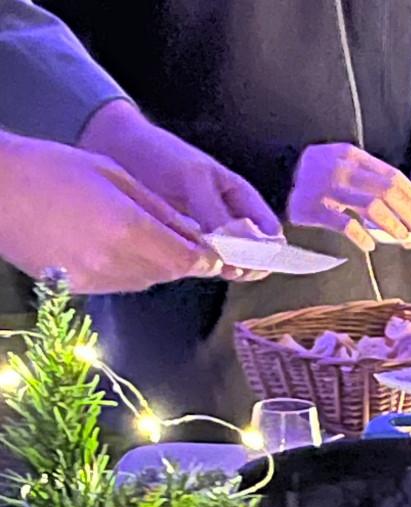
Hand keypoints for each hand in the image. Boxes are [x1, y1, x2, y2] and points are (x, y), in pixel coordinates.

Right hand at [0, 131, 219, 293]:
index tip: (216, 249)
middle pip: (170, 272)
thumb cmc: (48, 169)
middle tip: (181, 237)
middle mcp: (113, 261)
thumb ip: (160, 210)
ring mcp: (92, 278)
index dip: (207, 257)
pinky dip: (128, 269)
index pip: (189, 260)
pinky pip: (118, 283)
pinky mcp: (74, 287)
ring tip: (139, 233)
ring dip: (156, 263)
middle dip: (182, 257)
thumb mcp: (115, 176)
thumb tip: (194, 232)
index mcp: (128, 229)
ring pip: (146, 280)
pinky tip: (111, 244)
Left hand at [78, 100, 279, 280]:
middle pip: (253, 251)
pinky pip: (199, 259)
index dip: (270, 249)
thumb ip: (216, 212)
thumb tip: (239, 246)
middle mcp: (228, 218)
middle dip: (247, 262)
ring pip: (227, 258)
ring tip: (210, 265)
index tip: (257, 260)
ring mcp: (206, 232)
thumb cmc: (161, 155)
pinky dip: (198, 265)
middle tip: (231, 267)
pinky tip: (190, 264)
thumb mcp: (193, 178)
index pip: (270, 232)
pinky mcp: (182, 241)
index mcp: (242, 198)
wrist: (116, 148)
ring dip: (222, 266)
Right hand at [287, 143, 410, 251]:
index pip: (393, 176)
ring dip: (393, 224)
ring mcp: (324, 187)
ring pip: (371, 206)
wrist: (270, 176)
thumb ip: (369, 180)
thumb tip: (409, 207)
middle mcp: (340, 168)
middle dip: (410, 212)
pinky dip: (361, 236)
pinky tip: (370, 245)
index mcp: (351, 155)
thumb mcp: (341, 166)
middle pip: (387, 190)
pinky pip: (344, 224)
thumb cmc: (315, 177)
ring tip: (403, 237)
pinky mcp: (311, 208)